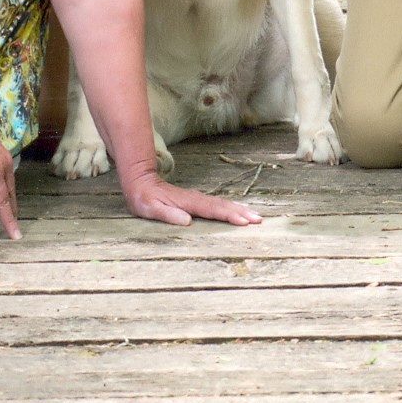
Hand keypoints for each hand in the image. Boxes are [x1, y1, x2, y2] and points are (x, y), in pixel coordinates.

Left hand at [121, 172, 262, 227]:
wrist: (142, 181)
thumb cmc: (144, 198)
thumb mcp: (150, 208)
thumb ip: (167, 214)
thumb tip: (187, 221)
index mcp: (187, 202)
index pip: (212, 210)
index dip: (229, 215)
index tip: (244, 220)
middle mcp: (196, 199)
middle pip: (222, 206)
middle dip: (241, 212)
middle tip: (258, 219)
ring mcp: (197, 199)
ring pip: (222, 204)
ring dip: (239, 209)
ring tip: (255, 215)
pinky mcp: (197, 201)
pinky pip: (218, 205)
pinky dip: (231, 207)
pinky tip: (239, 210)